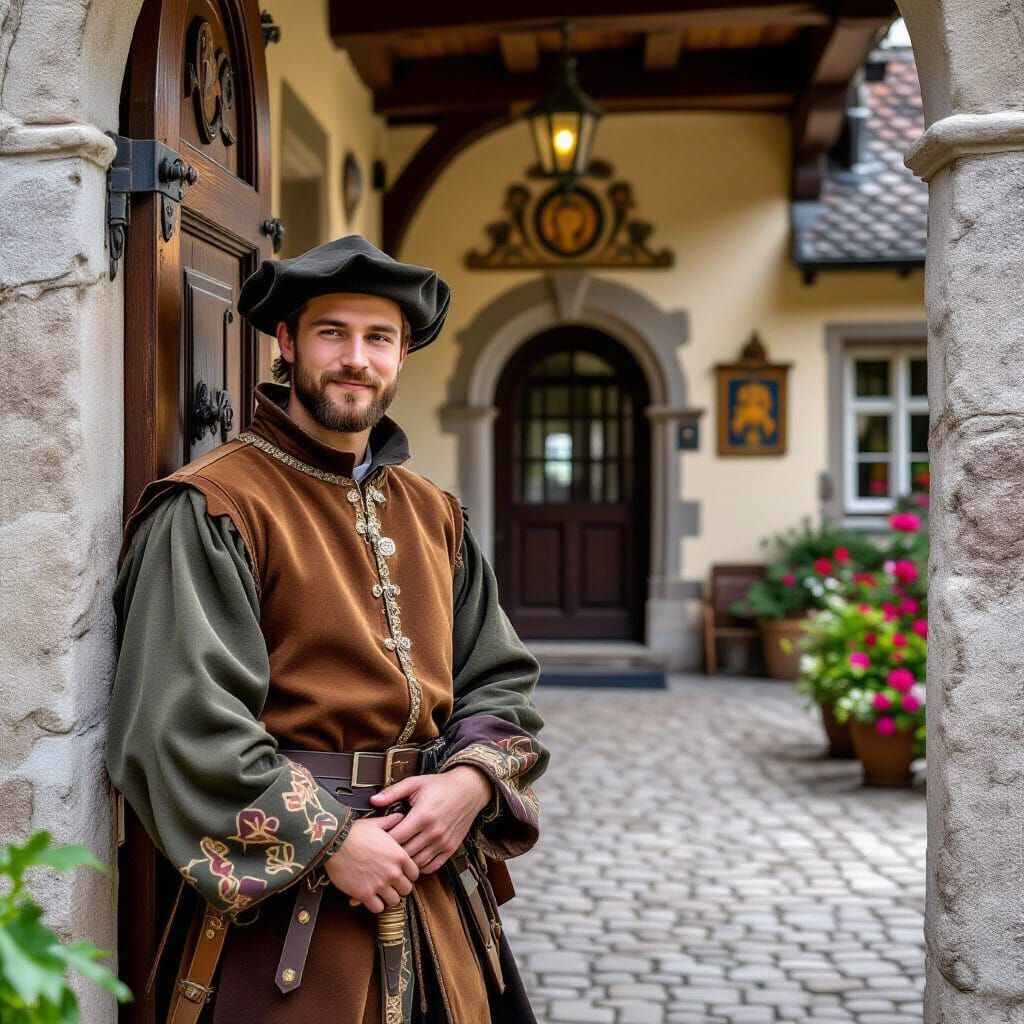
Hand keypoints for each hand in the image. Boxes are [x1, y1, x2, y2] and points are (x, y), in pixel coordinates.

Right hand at [324, 812, 418, 913]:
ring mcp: (380, 884)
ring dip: (388, 897)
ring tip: (381, 892)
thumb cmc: (355, 831)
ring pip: (394, 901)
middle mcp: (393, 872)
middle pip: (406, 889)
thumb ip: (392, 821)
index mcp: (399, 855)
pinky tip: (370, 897)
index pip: (415, 873)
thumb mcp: (377, 823)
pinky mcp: (365, 894)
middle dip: (399, 887)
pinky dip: (375, 905)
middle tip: (391, 884)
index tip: (401, 874)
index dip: (408, 874)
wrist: (334, 842)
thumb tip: (400, 816)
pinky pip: (378, 908)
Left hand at [367, 766, 492, 874]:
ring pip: (417, 863)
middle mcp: (434, 832)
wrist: (468, 790)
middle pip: (405, 853)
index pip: (396, 838)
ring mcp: (443, 842)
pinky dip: (421, 866)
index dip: (383, 840)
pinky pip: (432, 866)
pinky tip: (413, 859)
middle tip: (383, 850)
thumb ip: (393, 792)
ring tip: (397, 855)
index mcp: (422, 815)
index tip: (378, 838)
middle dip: (392, 853)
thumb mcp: (415, 783)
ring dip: (405, 862)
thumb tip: (372, 800)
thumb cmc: (440, 785)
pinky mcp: (451, 848)